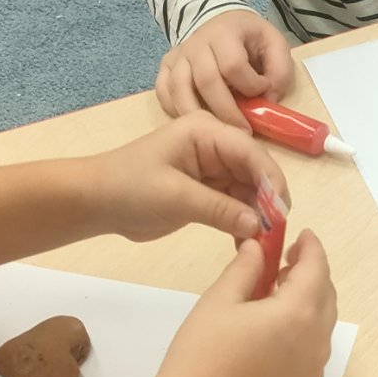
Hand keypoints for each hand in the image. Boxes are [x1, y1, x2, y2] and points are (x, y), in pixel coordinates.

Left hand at [93, 114, 287, 244]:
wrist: (96, 201)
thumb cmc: (130, 188)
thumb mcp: (175, 197)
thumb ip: (220, 210)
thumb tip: (259, 225)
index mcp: (206, 132)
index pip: (251, 153)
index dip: (271, 181)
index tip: (282, 214)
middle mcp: (215, 146)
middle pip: (255, 172)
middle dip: (267, 201)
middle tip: (276, 235)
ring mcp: (213, 169)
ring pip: (249, 191)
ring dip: (258, 215)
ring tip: (265, 244)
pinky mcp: (208, 191)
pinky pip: (236, 205)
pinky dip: (244, 222)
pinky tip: (249, 243)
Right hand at [154, 230, 337, 376]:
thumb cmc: (201, 354)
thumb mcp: (219, 301)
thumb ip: (246, 269)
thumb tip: (260, 248)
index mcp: (298, 313)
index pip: (317, 269)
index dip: (311, 248)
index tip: (301, 236)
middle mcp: (316, 342)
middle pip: (326, 297)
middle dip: (311, 274)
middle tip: (285, 262)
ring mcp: (313, 371)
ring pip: (322, 325)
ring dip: (308, 303)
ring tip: (277, 295)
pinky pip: (313, 351)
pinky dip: (304, 331)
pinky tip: (275, 331)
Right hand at [156, 9, 293, 128]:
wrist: (221, 23)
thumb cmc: (250, 40)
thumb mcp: (274, 45)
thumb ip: (279, 71)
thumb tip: (268, 100)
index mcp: (225, 33)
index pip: (233, 65)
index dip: (250, 85)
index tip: (264, 92)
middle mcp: (196, 43)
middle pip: (206, 82)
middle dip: (227, 112)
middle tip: (243, 132)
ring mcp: (178, 56)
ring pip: (179, 90)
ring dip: (199, 116)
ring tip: (218, 133)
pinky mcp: (165, 67)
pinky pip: (163, 93)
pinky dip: (175, 110)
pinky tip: (195, 121)